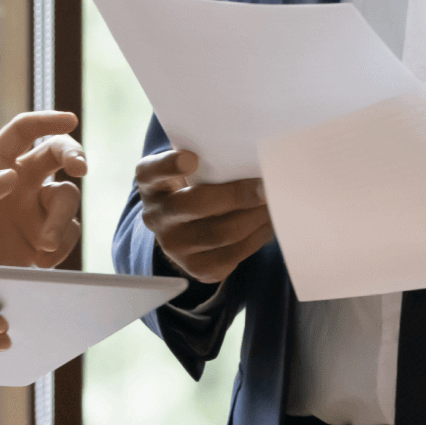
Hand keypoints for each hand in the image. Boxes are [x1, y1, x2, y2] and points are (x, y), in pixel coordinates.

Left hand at [0, 110, 85, 281]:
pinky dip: (63, 245)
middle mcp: (21, 181)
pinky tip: (41, 261)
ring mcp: (36, 209)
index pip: (23, 130)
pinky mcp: (46, 237)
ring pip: (67, 196)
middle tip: (80, 168)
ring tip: (45, 243)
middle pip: (56, 152)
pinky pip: (69, 232)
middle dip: (73, 154)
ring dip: (61, 218)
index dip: (47, 120)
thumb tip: (10, 176)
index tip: (69, 121)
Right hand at [136, 148, 272, 285]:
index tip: (192, 158)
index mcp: (151, 183)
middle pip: (194, 205)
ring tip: (274, 203)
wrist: (185, 226)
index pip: (152, 172)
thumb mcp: (190, 167)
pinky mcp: (196, 268)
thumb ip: (209, 158)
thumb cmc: (194, 183)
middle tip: (264, 187)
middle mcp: (156, 216)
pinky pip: (231, 256)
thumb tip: (253, 156)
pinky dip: (256, 238)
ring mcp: (173, 246)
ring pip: (219, 234)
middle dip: (235, 196)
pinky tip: (268, 223)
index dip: (170, 165)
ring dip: (253, 218)